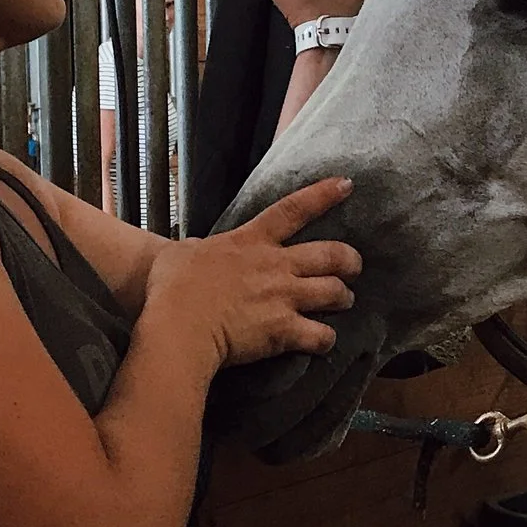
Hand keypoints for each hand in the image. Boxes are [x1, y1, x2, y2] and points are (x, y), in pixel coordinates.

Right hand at [145, 177, 362, 364]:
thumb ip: (195, 248)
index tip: (347, 184)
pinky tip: (324, 343)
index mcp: (251, 241)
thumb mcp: (179, 254)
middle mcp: (275, 265)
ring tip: (343, 302)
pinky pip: (321, 336)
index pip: (293, 210)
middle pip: (331, 254)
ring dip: (343, 298)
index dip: (323, 195)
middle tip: (354, 266)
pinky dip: (325, 340)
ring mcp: (283, 297)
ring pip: (335, 292)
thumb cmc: (172, 286)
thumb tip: (193, 249)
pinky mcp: (284, 330)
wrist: (179, 323)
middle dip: (350, 260)